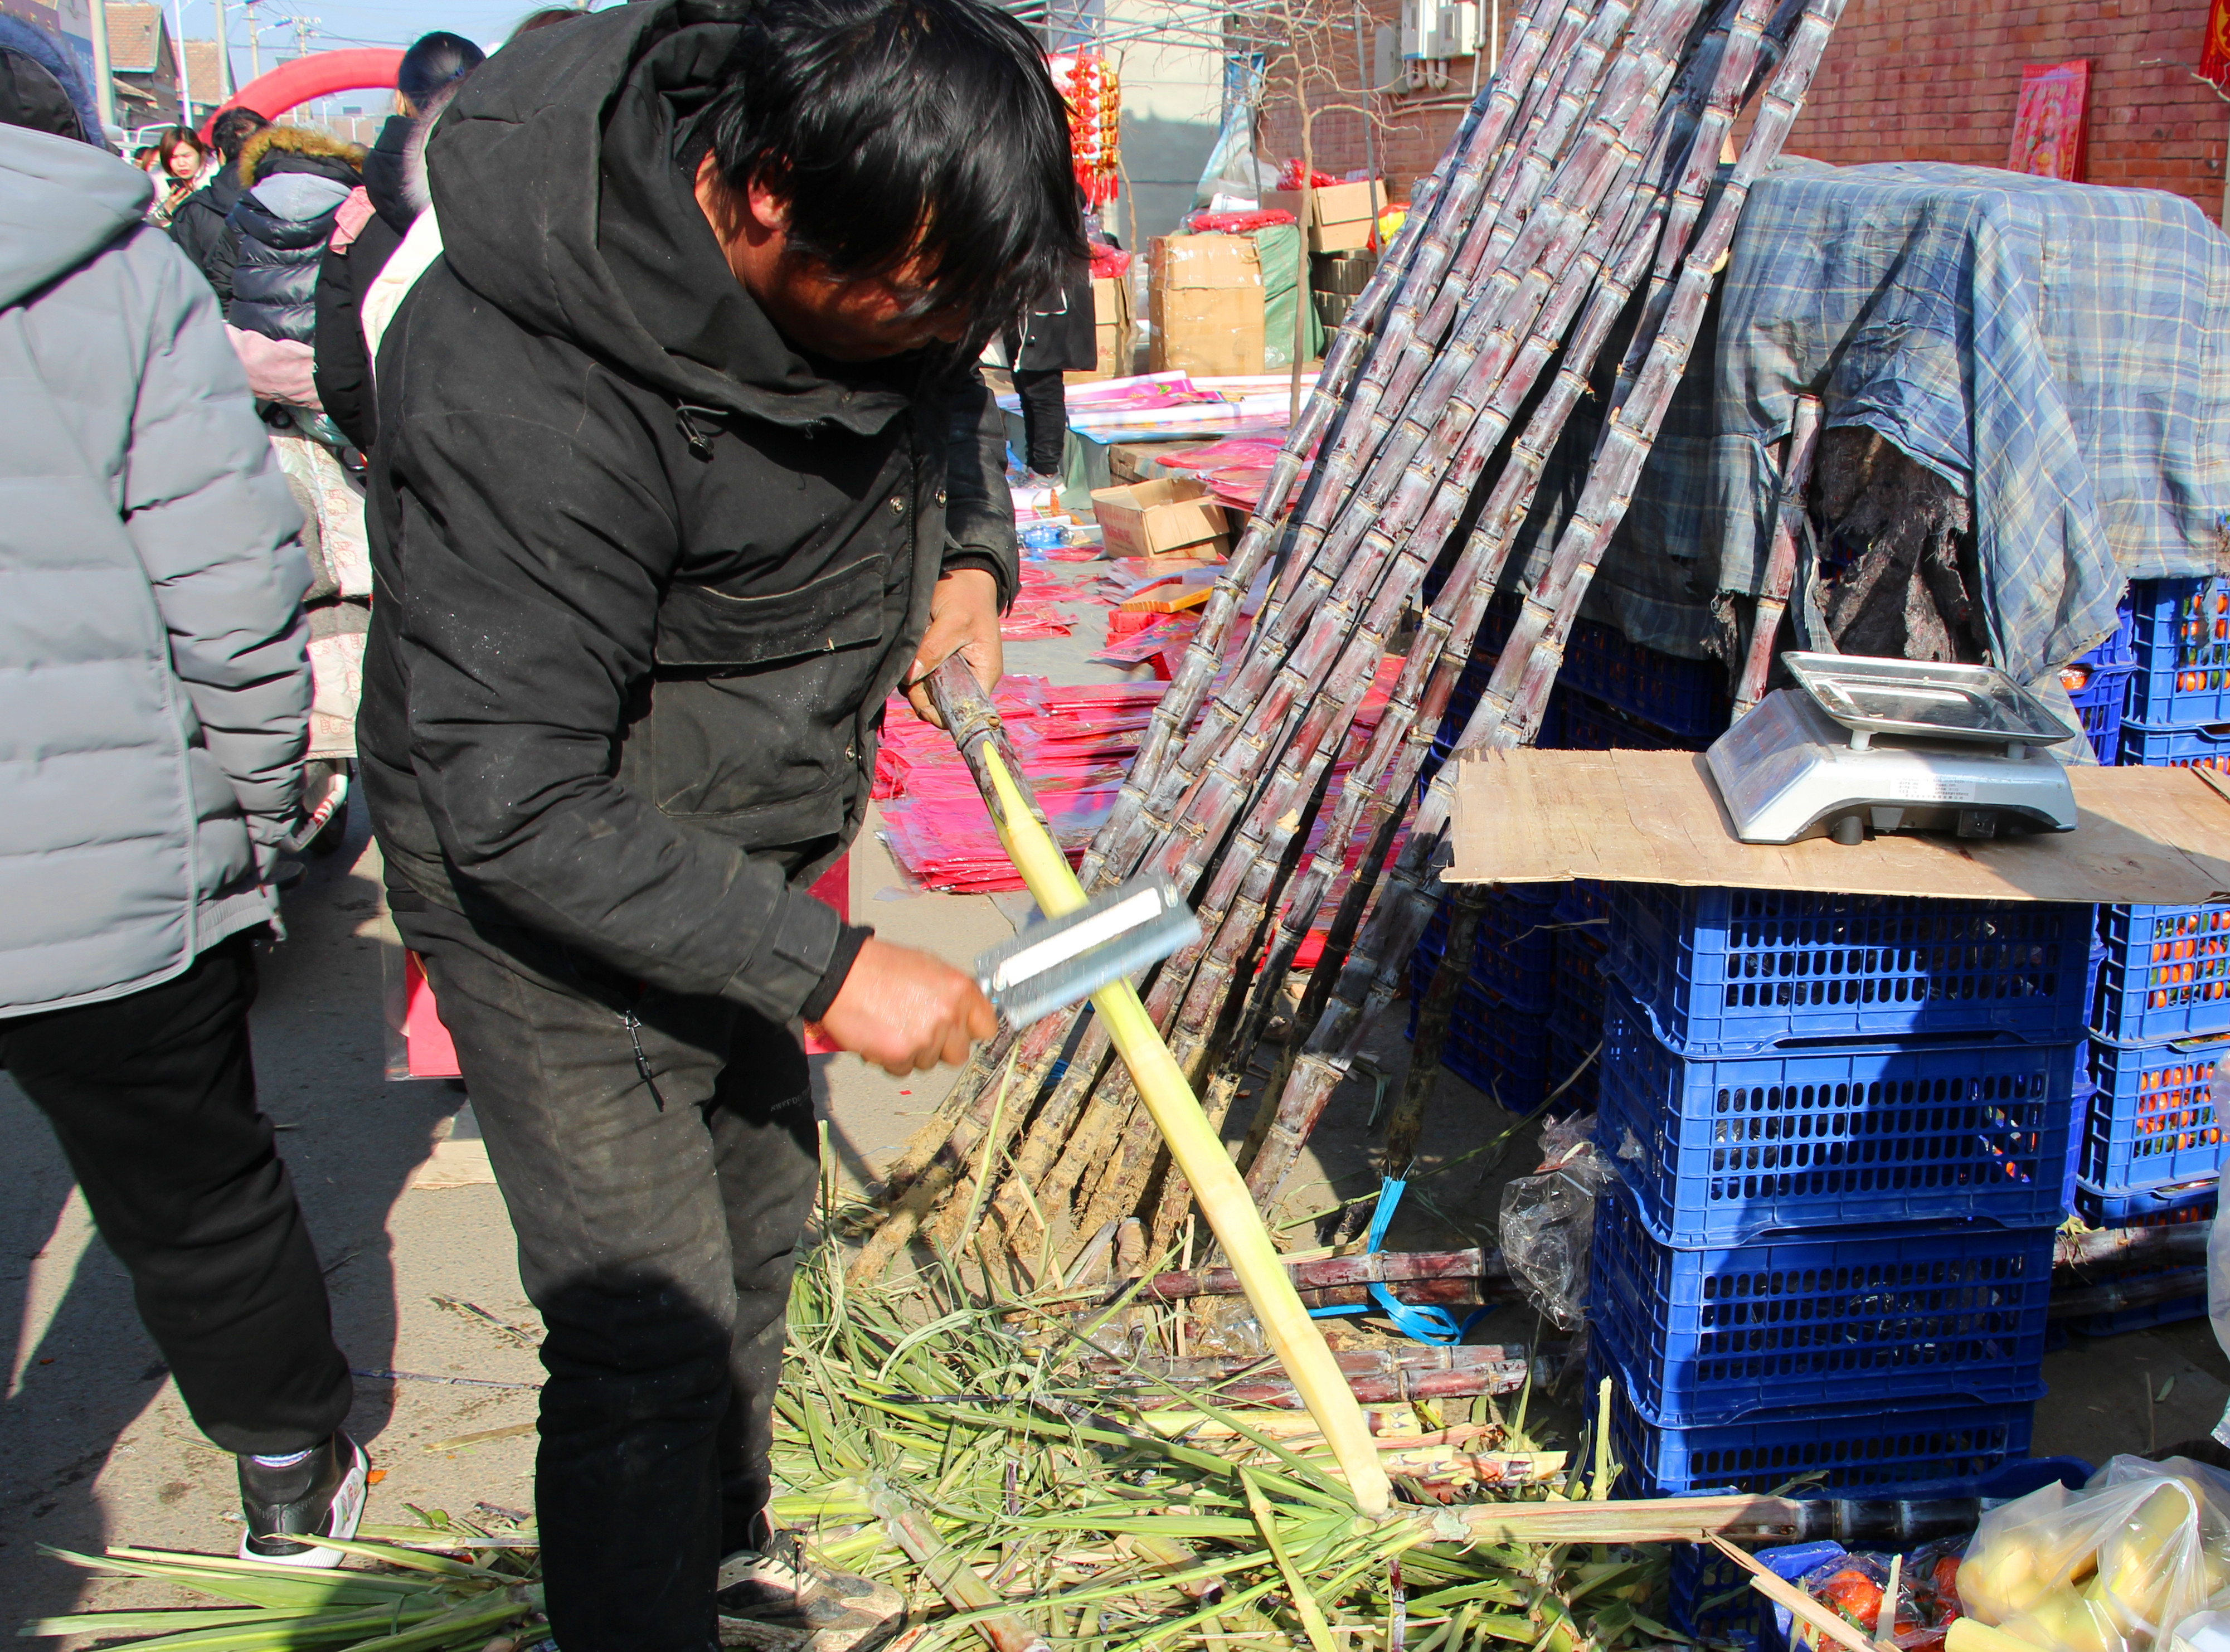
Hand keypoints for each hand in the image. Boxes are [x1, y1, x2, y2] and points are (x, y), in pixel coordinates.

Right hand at [810, 937, 996, 1074]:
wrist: (842, 973)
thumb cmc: (880, 967)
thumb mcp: (928, 967)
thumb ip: (951, 994)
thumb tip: (965, 1013)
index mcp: (960, 989)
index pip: (986, 1027)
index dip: (970, 1032)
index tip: (961, 1033)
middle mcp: (948, 1014)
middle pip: (958, 1054)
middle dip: (939, 1047)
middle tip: (918, 1030)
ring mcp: (926, 1036)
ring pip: (928, 1063)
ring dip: (911, 1052)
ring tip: (893, 1026)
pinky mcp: (901, 1053)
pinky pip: (903, 1070)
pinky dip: (891, 1059)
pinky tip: (880, 1036)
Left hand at [905, 567, 1001, 728]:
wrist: (964, 576)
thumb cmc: (967, 596)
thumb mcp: (953, 621)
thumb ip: (933, 649)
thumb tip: (912, 676)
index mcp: (983, 675)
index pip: (964, 710)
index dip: (941, 711)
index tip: (920, 698)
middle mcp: (970, 678)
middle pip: (942, 704)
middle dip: (921, 694)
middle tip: (909, 671)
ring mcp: (953, 672)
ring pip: (928, 692)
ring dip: (913, 681)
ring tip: (912, 656)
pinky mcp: (939, 663)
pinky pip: (922, 677)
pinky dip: (911, 670)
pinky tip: (910, 654)